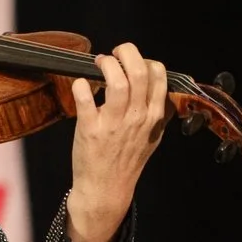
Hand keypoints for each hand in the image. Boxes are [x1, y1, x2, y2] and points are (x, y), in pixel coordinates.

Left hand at [66, 40, 168, 241]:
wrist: (107, 188)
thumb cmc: (127, 161)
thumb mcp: (153, 136)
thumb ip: (159, 113)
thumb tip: (161, 88)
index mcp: (154, 115)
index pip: (158, 76)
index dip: (145, 60)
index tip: (133, 61)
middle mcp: (136, 117)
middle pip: (138, 72)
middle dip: (126, 53)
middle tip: (115, 53)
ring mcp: (113, 123)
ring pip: (116, 82)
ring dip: (106, 65)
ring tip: (99, 63)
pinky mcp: (89, 129)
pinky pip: (85, 99)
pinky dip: (81, 85)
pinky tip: (80, 83)